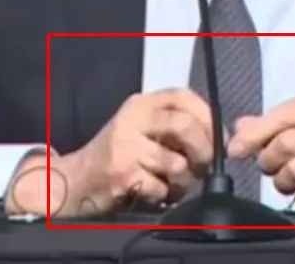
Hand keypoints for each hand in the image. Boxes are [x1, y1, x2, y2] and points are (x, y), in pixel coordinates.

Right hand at [6, 88, 213, 216]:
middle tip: (204, 166)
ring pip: (177, 163)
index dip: (208, 117)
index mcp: (140, 104)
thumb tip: (217, 135)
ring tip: (175, 184)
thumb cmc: (116, 155)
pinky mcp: (123, 175)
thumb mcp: (140, 127)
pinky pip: (161, 189)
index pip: (183, 97)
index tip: (218, 138)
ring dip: (184, 181)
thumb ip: (172, 124)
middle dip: (204, 151)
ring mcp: (125, 148)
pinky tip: (155, 193)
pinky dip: (164, 197)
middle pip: (185, 126)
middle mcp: (131, 120)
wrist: (76, 181)